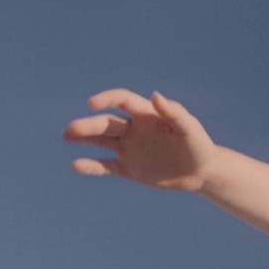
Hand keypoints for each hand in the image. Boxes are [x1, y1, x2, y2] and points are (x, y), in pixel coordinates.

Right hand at [63, 88, 217, 192]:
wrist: (201, 172)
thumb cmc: (199, 146)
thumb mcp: (190, 129)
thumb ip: (174, 112)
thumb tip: (155, 95)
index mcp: (147, 115)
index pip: (122, 101)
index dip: (107, 99)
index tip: (92, 103)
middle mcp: (134, 129)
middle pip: (107, 123)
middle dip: (88, 126)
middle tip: (71, 130)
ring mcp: (129, 149)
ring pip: (101, 141)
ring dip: (84, 138)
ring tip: (67, 136)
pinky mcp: (128, 168)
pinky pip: (106, 166)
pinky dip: (91, 166)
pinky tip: (76, 165)